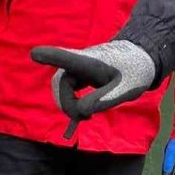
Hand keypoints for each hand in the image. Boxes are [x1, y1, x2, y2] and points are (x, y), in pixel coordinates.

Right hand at [31, 42, 155, 136]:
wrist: (140, 59)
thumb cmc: (134, 72)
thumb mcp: (125, 90)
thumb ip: (103, 100)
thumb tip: (80, 111)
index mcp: (90, 62)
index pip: (67, 58)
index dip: (50, 57)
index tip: (34, 54)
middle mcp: (79, 62)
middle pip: (59, 84)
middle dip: (67, 105)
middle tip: (85, 119)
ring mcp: (77, 67)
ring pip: (60, 88)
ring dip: (69, 106)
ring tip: (86, 117)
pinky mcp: (78, 73)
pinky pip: (66, 89)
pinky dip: (71, 103)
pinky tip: (84, 113)